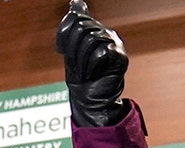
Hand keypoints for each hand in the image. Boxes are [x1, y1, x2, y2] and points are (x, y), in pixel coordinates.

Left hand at [55, 1, 127, 126]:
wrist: (92, 101)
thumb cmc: (82, 78)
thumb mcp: (72, 51)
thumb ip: (73, 28)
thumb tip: (75, 2)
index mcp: (95, 30)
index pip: (75, 19)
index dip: (64, 36)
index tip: (63, 50)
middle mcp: (106, 33)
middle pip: (81, 28)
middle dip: (73, 50)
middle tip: (77, 66)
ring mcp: (115, 44)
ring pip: (90, 40)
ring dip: (82, 61)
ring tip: (86, 71)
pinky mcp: (120, 57)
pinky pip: (100, 53)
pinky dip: (91, 66)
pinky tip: (94, 73)